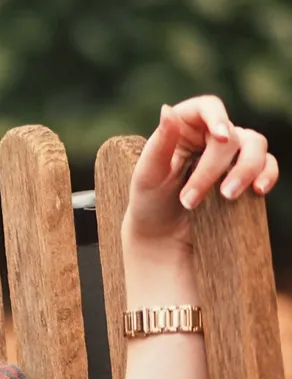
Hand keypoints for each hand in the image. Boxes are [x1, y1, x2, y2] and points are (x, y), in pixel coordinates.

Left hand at [123, 95, 278, 255]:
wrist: (163, 233)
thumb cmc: (150, 200)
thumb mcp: (148, 175)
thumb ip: (160, 144)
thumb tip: (166, 109)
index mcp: (186, 127)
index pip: (208, 107)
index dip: (218, 117)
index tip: (221, 137)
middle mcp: (212, 135)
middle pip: (231, 135)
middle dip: (214, 168)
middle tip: (189, 200)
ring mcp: (232, 153)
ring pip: (256, 146)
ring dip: (246, 170)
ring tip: (226, 197)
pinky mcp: (246, 174)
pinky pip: (268, 165)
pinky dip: (267, 175)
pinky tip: (258, 190)